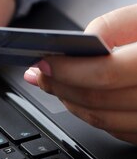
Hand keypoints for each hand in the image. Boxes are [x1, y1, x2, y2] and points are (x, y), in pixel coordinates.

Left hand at [24, 4, 136, 143]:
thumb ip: (111, 27)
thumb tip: (74, 50)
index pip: (107, 74)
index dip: (69, 70)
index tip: (44, 62)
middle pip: (100, 102)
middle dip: (62, 87)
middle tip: (40, 74)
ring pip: (106, 122)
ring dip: (72, 104)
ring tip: (55, 85)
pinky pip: (119, 131)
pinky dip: (94, 116)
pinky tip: (79, 99)